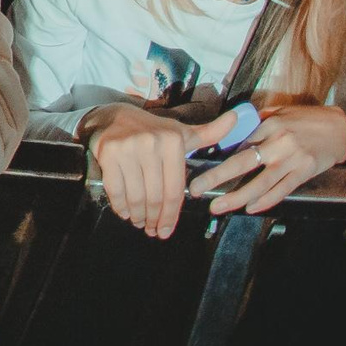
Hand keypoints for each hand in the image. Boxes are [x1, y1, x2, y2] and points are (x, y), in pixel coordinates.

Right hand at [86, 105, 241, 237]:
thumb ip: (210, 133)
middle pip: (155, 196)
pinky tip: (126, 213)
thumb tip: (237, 119)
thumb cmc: (153, 130)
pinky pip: (116, 189)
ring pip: (136, 196)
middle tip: (152, 230)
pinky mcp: (108, 153)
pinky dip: (121, 206)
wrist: (113, 115)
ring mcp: (127, 149)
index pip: (175, 189)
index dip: (171, 215)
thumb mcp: (181, 131)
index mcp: (173, 141)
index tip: (166, 230)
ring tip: (140, 222)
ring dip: (138, 215)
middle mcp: (151, 144)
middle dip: (154, 219)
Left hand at [191, 104, 345, 214]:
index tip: (197, 164)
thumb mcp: (279, 112)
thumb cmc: (306, 119)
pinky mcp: (303, 172)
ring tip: (218, 206)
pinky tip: (250, 208)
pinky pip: (280, 190)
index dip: (216, 155)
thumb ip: (257, 122)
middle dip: (216, 177)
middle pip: (241, 163)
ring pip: (259, 183)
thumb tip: (232, 131)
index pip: (237, 142)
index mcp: (268, 125)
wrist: (339, 128)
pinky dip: (265, 201)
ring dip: (237, 197)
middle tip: (197, 188)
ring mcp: (291, 159)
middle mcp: (278, 142)